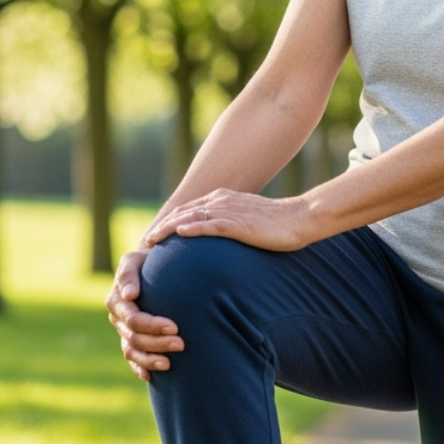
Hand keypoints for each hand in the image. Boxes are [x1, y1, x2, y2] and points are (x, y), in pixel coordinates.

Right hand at [106, 246, 181, 382]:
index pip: (133, 319)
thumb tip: (130, 294)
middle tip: (181, 344)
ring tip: (170, 363)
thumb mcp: (137, 260)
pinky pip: (131, 359)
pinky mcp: (131, 340)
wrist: (154, 267)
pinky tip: (151, 377)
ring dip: (150, 358)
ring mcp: (123, 331)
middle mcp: (118, 318)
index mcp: (117, 299)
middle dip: (157, 343)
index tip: (174, 326)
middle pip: (134, 338)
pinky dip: (140, 368)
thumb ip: (129, 273)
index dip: (152, 325)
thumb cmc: (148, 261)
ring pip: (132, 351)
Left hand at [141, 188, 318, 251]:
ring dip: (168, 229)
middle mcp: (221, 201)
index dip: (168, 222)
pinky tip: (179, 235)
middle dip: (161, 227)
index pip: (187, 210)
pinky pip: (209, 225)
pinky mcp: (238, 224)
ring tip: (151, 241)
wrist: (299, 218)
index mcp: (222, 199)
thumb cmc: (277, 225)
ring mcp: (229, 211)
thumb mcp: (247, 223)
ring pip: (190, 218)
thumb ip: (229, 227)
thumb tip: (217, 242)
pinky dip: (192, 229)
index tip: (154, 238)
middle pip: (182, 213)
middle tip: (144, 243)